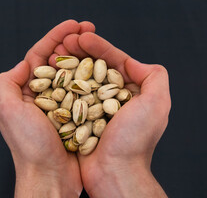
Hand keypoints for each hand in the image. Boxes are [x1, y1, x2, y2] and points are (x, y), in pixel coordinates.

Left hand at [0, 20, 94, 197]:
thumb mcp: (8, 110)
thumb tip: (24, 64)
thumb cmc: (28, 146)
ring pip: (74, 73)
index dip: (56, 36)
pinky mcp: (76, 116)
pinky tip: (104, 68)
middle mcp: (43, 96)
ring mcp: (61, 105)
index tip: (73, 23)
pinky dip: (94, 77)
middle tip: (90, 27)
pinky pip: (86, 91)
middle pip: (59, 60)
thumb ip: (7, 82)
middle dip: (73, 41)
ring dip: (85, 55)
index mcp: (26, 91)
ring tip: (98, 42)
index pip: (40, 54)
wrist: (49, 178)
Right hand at [62, 31, 170, 196]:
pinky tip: (50, 72)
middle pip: (92, 67)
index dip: (97, 46)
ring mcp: (92, 107)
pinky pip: (67, 96)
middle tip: (64, 39)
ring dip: (67, 63)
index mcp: (130, 92)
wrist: (113, 172)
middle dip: (79, 50)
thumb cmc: (134, 141)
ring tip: (54, 50)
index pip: (112, 61)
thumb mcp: (156, 104)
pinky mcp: (77, 117)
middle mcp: (110, 98)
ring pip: (78, 78)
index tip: (81, 35)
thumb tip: (132, 61)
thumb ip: (154, 77)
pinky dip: (59, 83)